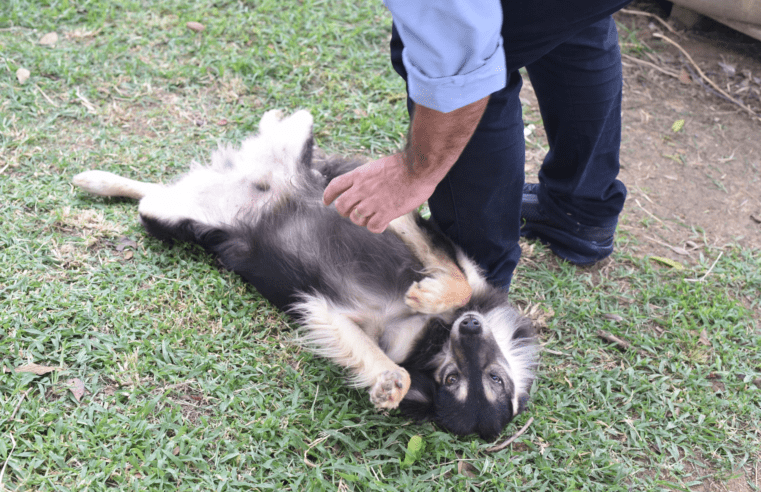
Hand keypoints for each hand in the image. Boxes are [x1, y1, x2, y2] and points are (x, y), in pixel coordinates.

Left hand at [322, 153, 437, 233]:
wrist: (419, 168)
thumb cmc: (405, 165)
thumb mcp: (379, 165)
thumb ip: (369, 177)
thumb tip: (366, 184)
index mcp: (360, 175)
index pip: (335, 185)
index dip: (328, 195)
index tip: (327, 201)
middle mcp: (362, 189)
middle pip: (341, 206)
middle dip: (345, 212)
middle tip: (354, 212)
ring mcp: (373, 202)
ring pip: (356, 219)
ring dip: (362, 220)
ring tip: (373, 216)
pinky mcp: (386, 212)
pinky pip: (373, 227)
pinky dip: (376, 226)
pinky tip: (383, 222)